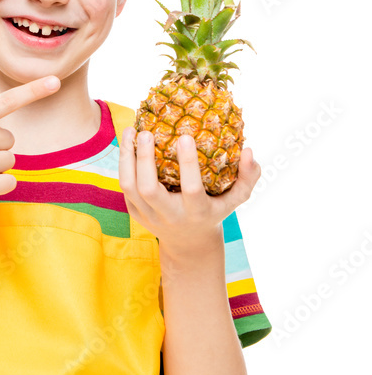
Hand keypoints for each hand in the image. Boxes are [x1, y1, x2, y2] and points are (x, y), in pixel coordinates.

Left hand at [118, 128, 260, 254]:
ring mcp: (148, 216)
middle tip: (147, 132)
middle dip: (144, 158)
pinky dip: (124, 163)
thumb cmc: (215, 211)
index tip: (185, 136)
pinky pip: (125, 186)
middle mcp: (169, 216)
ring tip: (131, 130)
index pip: (191, 188)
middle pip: (148, 188)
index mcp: (196, 212)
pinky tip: (128, 142)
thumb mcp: (235, 199)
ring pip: (129, 186)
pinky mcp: (135, 212)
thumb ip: (248, 177)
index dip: (188, 162)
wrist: (188, 244)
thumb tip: (249, 151)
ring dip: (127, 157)